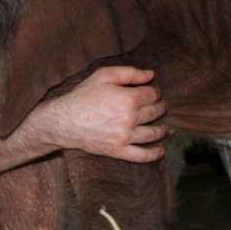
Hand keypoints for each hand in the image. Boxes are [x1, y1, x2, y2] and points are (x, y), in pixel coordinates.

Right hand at [33, 66, 169, 161]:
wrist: (64, 121)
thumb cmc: (83, 95)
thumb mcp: (104, 75)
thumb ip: (130, 73)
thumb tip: (151, 75)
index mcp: (128, 98)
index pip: (153, 94)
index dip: (155, 91)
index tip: (152, 91)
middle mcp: (130, 119)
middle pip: (156, 112)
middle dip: (161, 107)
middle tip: (160, 106)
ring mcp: (125, 137)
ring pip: (154, 133)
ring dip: (163, 129)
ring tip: (166, 127)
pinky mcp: (119, 151)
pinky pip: (142, 156)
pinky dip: (155, 154)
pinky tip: (161, 150)